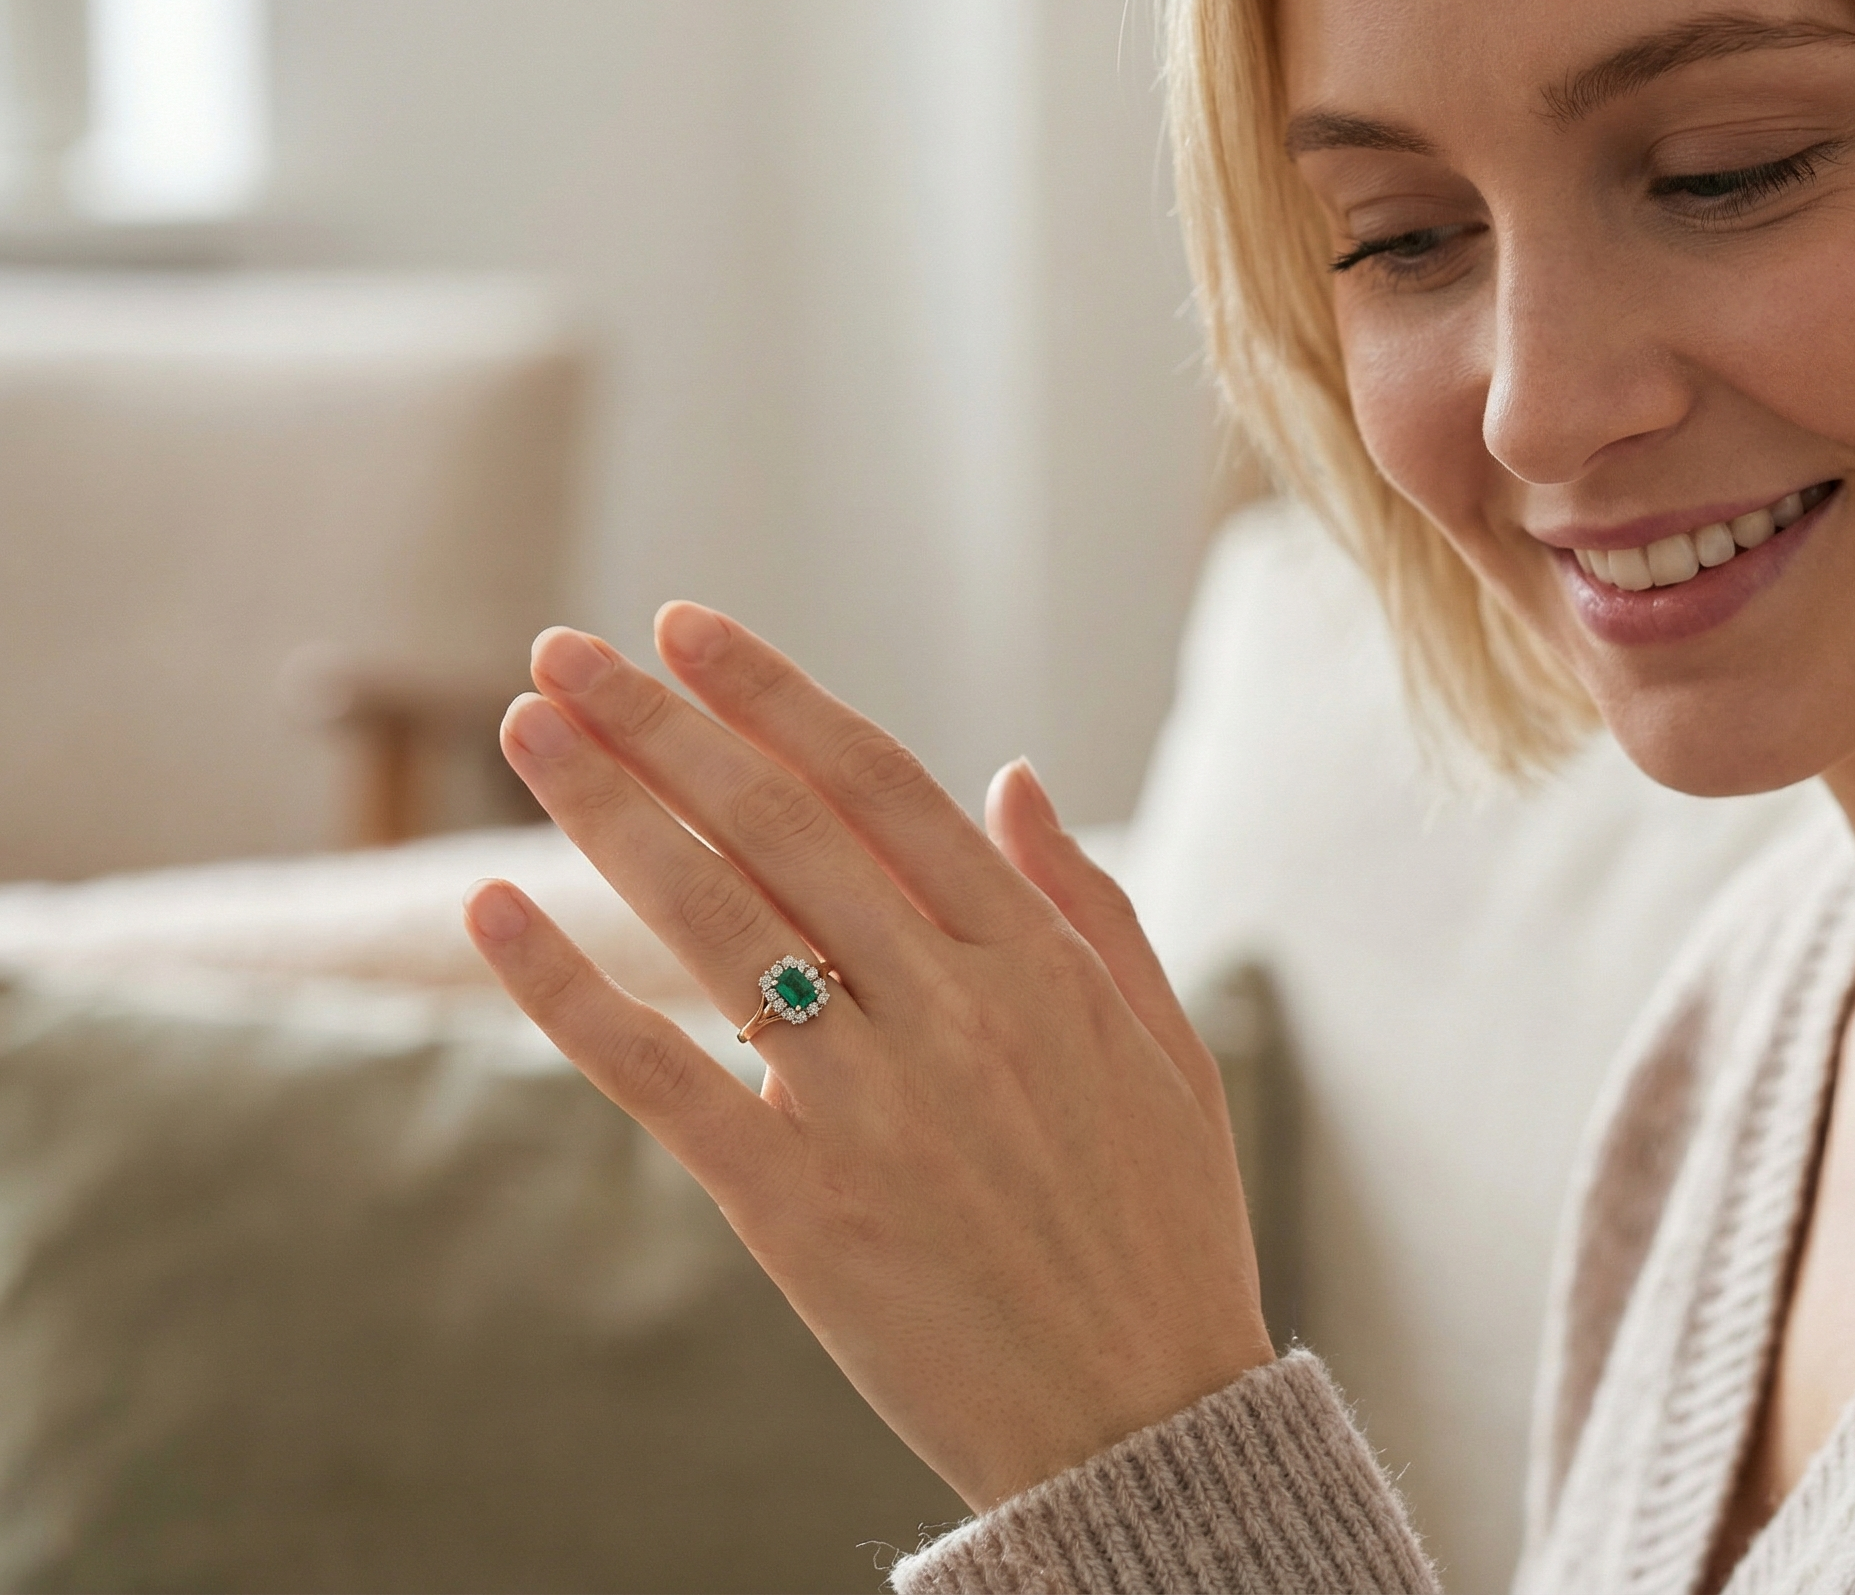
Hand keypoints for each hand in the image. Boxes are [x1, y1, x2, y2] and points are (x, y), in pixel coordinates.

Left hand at [460, 604, 1274, 1509]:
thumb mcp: (1163, 1045)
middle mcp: (953, 1012)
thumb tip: (1008, 776)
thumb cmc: (1162, 1226)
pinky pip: (666, 1080)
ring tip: (526, 726)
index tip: (686, 627)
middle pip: (780, 829)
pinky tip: (501, 914)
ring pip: (717, 925)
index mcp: (1040, 964)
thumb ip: (1088, 905)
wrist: (1144, 1418)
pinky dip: (572, 993)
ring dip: (611, 812)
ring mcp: (874, 1109)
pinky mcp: (801, 1208)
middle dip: (664, 725)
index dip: (774, 698)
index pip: (881, 787)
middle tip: (564, 649)